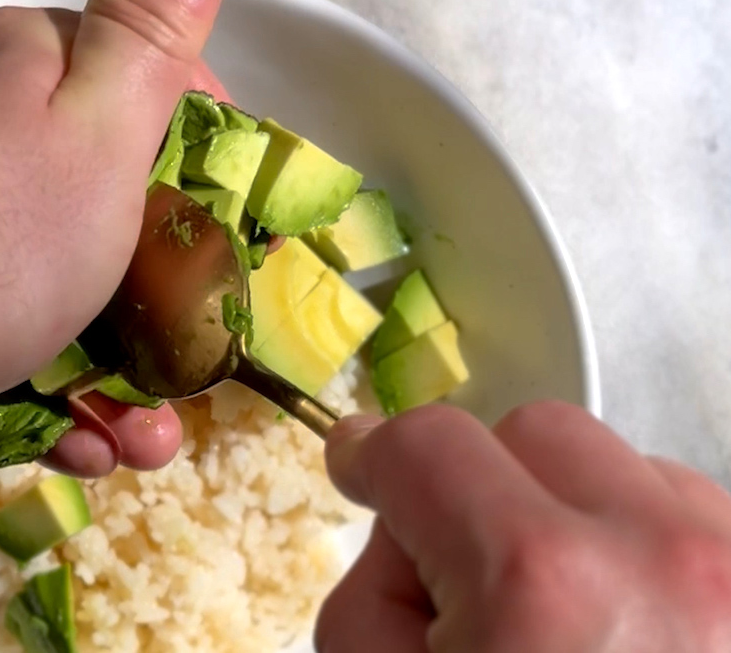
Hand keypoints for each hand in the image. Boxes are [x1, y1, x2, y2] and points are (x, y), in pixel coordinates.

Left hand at [0, 0, 228, 474]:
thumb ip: (146, 34)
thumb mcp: (95, 135)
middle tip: (178, 340)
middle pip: (75, 176)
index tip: (218, 217)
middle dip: (143, 268)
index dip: (189, 147)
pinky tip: (59, 420)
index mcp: (10, 58)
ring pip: (25, 251)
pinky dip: (21, 355)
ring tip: (133, 422)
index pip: (126, 75)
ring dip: (95, 341)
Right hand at [317, 402, 730, 651]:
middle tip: (469, 582)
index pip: (428, 444)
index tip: (363, 469)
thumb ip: (369, 593)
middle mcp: (659, 556)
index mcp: (539, 580)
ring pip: (626, 466)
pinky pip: (694, 517)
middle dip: (484, 487)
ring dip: (574, 516)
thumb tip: (401, 531)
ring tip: (564, 617)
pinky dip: (643, 550)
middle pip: (536, 431)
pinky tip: (629, 626)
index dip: (375, 456)